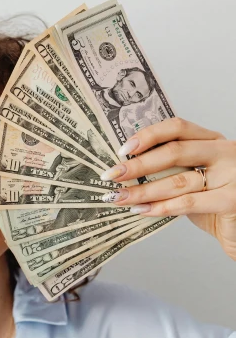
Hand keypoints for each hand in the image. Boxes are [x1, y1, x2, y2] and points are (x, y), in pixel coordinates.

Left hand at [99, 118, 235, 260]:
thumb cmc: (215, 200)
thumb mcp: (196, 176)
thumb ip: (172, 167)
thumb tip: (127, 166)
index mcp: (213, 139)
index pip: (178, 127)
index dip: (148, 134)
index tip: (123, 148)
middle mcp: (225, 152)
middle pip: (174, 151)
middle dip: (138, 164)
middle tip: (112, 174)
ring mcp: (231, 175)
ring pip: (177, 180)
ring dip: (143, 190)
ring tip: (120, 197)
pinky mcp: (231, 200)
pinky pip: (188, 203)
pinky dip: (161, 207)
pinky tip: (142, 210)